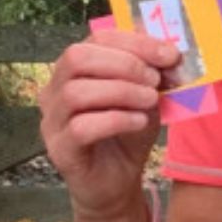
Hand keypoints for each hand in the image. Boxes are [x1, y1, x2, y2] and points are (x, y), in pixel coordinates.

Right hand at [38, 29, 181, 221]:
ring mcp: (52, 120)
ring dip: (121, 91)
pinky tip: (138, 122)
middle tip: (154, 80)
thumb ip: (150, 73)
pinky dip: (116, 119)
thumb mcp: (144, 97)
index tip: (169, 54)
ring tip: (150, 101)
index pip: (96, 39)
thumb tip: (168, 49)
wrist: (117, 182)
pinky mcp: (59, 150)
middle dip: (123, 64)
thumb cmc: (127, 135)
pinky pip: (81, 127)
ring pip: (76, 92)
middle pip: (76, 58)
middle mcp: (54, 90)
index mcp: (75, 70)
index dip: (135, 42)